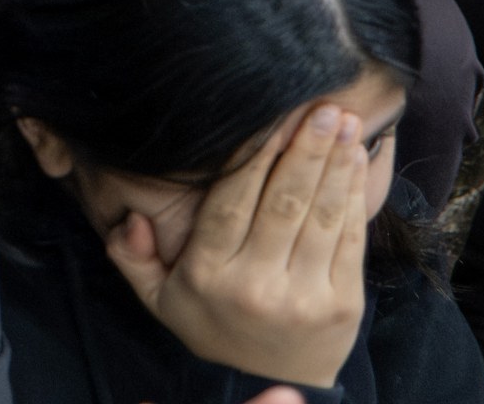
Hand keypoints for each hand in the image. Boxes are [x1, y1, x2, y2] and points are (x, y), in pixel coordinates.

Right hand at [103, 103, 371, 389]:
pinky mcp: (341, 304)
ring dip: (335, 163)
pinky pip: (349, 240)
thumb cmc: (215, 326)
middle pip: (283, 202)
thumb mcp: (161, 299)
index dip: (255, 156)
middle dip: (305, 148)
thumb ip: (133, 258)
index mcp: (210, 275)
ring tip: (345, 122)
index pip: (232, 203)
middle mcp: (256, 285)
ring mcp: (302, 296)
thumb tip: (128, 219)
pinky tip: (355, 161)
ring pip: (320, 215)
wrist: (267, 385)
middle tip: (322, 107)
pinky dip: (353, 196)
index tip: (274, 116)